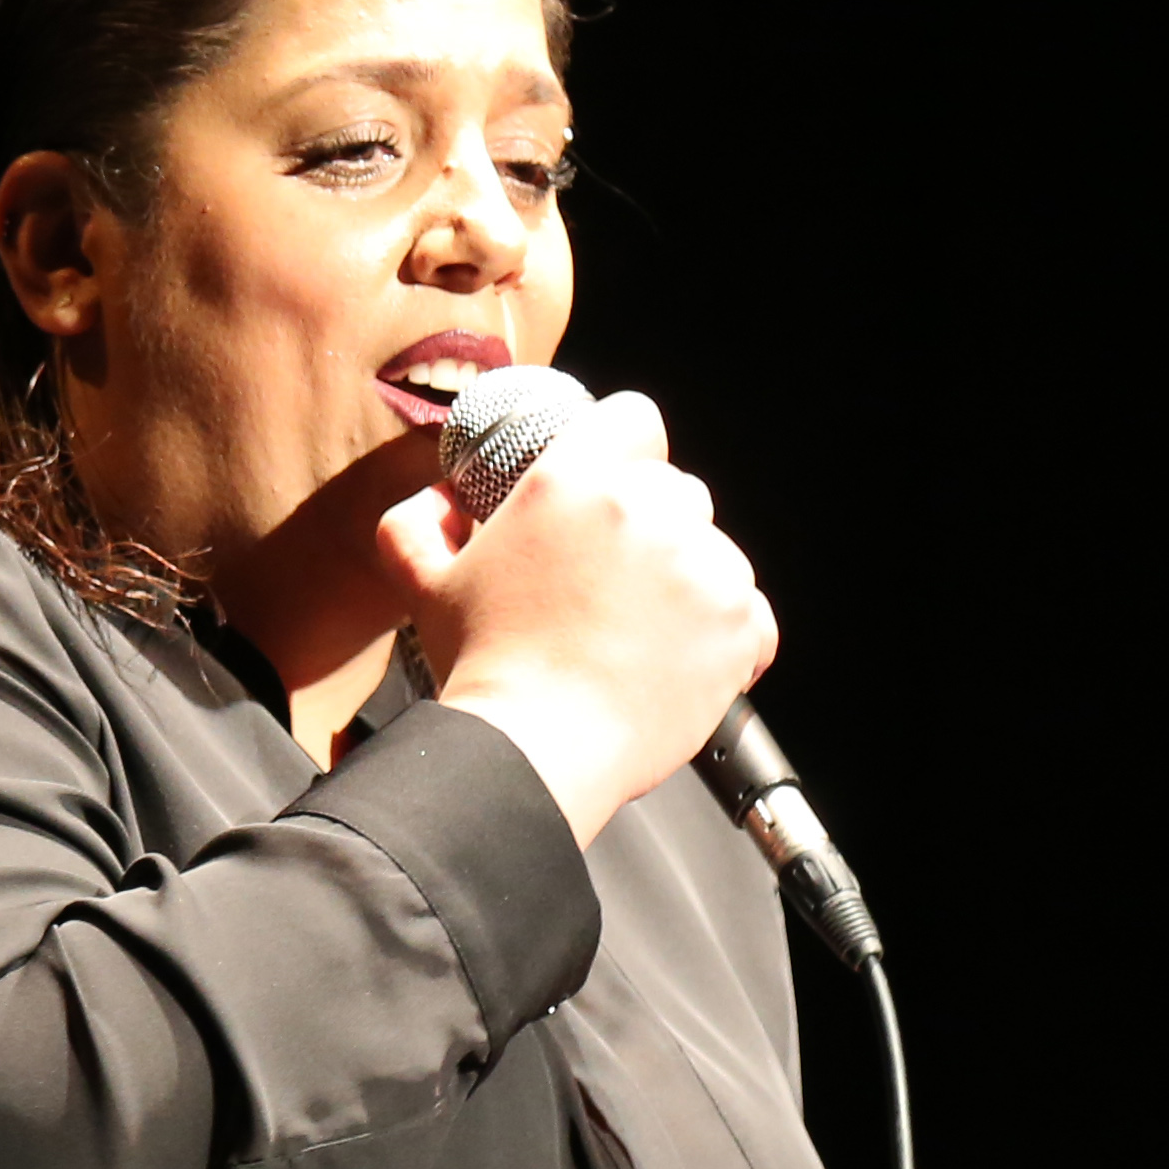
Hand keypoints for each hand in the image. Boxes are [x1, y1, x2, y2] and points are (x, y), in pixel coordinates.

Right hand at [377, 390, 774, 846]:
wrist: (536, 751)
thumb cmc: (484, 667)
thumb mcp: (424, 584)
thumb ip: (418, 523)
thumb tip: (441, 498)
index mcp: (573, 479)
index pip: (633, 417)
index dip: (624, 450)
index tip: (611, 490)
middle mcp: (648, 509)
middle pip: (677, 490)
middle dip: (651, 528)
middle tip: (611, 584)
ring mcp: (704, 564)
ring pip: (716, 551)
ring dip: (688, 582)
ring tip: (637, 635)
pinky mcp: (739, 622)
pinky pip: (750, 613)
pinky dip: (724, 637)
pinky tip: (675, 661)